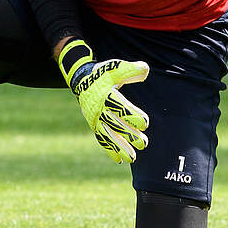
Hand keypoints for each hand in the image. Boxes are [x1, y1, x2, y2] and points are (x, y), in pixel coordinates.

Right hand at [57, 39, 149, 162]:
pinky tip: (119, 159)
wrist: (82, 80)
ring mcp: (96, 119)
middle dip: (129, 135)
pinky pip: (101, 139)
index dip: (132, 115)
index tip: (145, 123)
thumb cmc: (102, 73)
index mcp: (106, 95)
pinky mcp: (94, 125)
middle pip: (115, 124)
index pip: (120, 107)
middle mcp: (99, 109)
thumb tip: (144, 69)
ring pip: (108, 135)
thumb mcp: (115, 68)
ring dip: (120, 147)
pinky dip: (109, 149)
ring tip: (133, 158)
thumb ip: (130, 70)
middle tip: (143, 143)